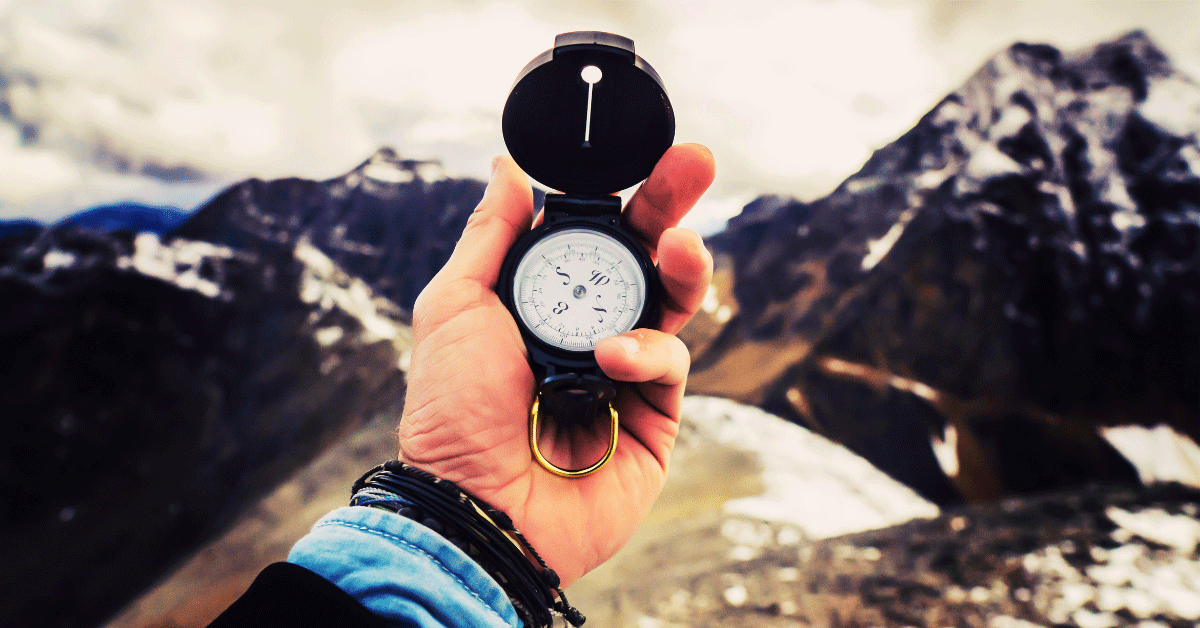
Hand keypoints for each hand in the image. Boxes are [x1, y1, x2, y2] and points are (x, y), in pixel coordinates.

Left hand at [397, 144, 714, 586]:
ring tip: (680, 246)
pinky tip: (614, 357)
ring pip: (672, 304)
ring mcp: (624, 374)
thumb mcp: (455, 305)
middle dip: (671, 205)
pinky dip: (646, 351)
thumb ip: (492, 235)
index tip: (645, 156)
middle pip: (642, 257)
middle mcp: (586, 330)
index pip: (592, 234)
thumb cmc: (452, 411)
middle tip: (695, 162)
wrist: (474, 505)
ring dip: (682, 267)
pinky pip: (670, 364)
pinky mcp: (653, 417)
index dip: (621, 194)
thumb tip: (507, 170)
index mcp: (540, 300)